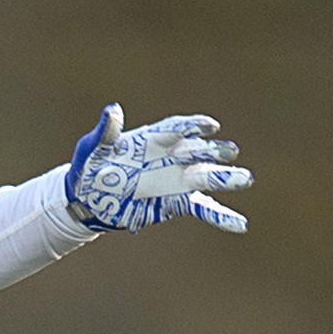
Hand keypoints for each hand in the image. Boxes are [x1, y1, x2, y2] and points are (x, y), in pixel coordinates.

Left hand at [64, 105, 251, 232]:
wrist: (88, 198)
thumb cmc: (90, 167)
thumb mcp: (92, 148)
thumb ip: (106, 132)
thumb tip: (111, 110)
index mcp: (153, 139)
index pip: (178, 128)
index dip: (194, 126)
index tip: (209, 127)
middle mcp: (171, 156)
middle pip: (197, 151)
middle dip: (213, 152)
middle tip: (229, 152)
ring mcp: (176, 180)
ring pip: (205, 178)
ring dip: (224, 178)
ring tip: (244, 179)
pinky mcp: (177, 202)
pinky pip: (203, 208)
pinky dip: (220, 216)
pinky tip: (239, 224)